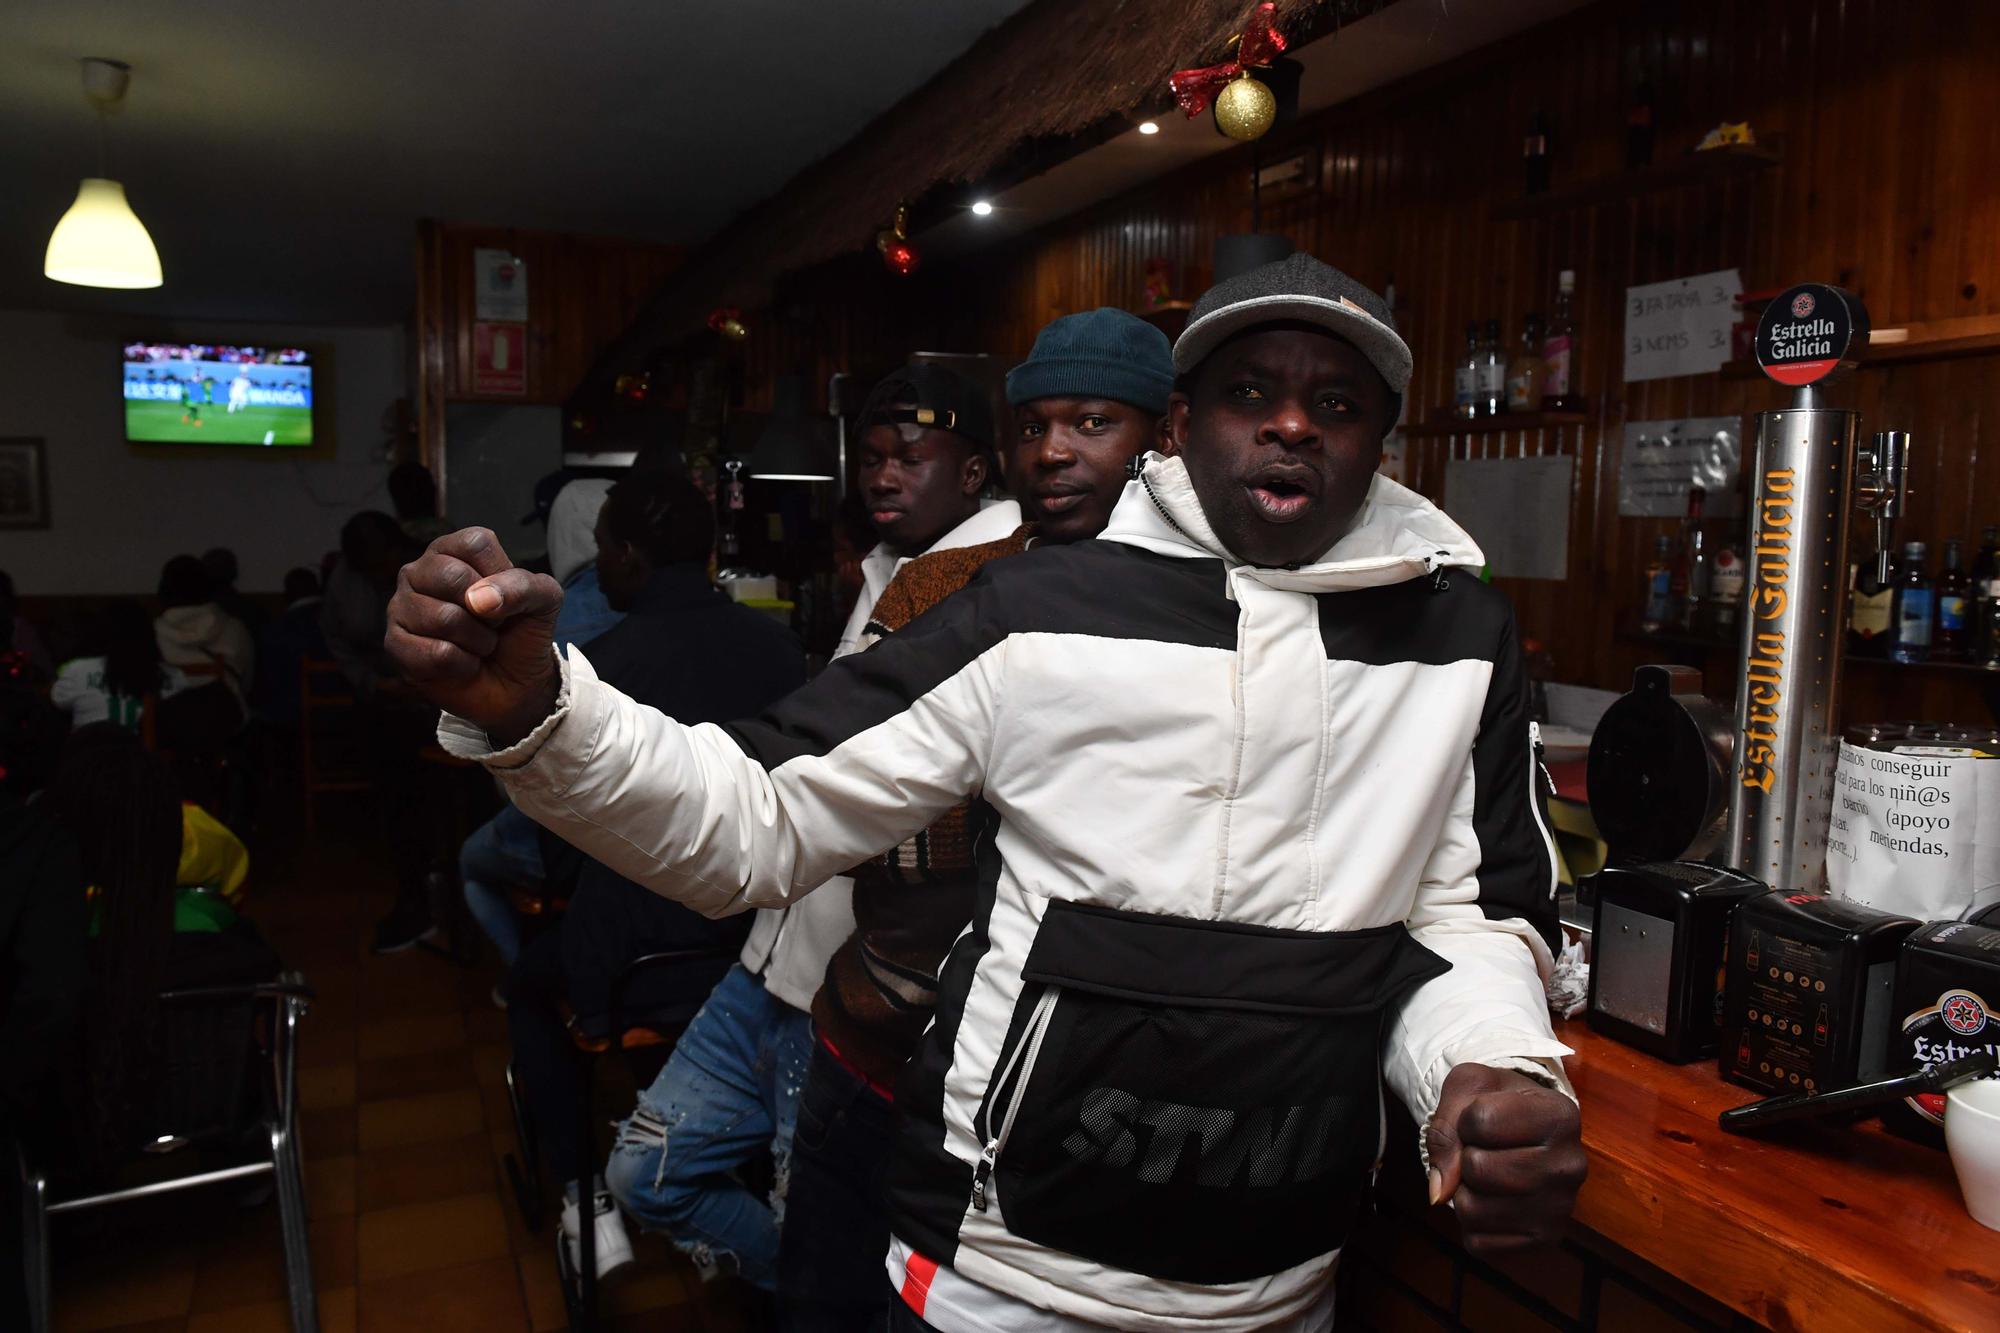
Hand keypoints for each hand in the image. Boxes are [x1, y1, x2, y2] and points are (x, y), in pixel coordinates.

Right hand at [385, 527, 563, 745]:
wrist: (514, 684)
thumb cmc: (521, 632)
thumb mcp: (544, 600)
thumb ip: (524, 585)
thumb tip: (478, 599)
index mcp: (453, 550)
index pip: (475, 544)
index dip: (501, 576)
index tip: (506, 597)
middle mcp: (420, 571)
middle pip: (452, 576)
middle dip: (488, 612)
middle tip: (492, 624)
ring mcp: (401, 606)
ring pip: (444, 618)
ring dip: (478, 640)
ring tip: (478, 644)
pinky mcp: (395, 643)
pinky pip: (436, 653)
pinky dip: (463, 664)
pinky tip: (462, 663)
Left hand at [1425, 1063, 1585, 1255]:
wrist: (1528, 1135)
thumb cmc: (1497, 1106)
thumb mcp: (1469, 1090)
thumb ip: (1444, 1128)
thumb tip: (1441, 1193)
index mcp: (1560, 1116)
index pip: (1480, 1120)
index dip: (1466, 1119)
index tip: (1485, 1121)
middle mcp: (1570, 1165)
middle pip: (1477, 1168)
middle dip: (1465, 1158)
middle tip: (1486, 1151)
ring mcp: (1561, 1209)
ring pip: (1473, 1210)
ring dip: (1465, 1192)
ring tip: (1488, 1176)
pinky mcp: (1544, 1241)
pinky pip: (1478, 1243)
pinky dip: (1472, 1224)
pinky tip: (1494, 1201)